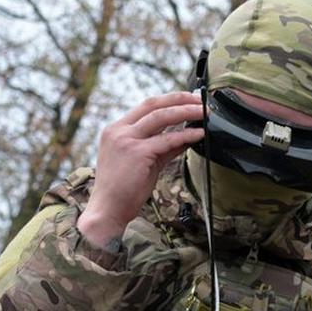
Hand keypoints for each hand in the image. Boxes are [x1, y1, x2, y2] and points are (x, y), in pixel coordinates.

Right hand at [77, 92, 203, 246]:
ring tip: (204, 112)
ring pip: (161, 117)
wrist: (107, 211)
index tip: (187, 99)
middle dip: (180, 99)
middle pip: (154, 105)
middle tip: (200, 100)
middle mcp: (119, 131)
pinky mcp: (138, 154)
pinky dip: (185, 135)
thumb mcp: (142, 163)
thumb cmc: (122, 192)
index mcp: (116, 130)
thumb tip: (183, 138)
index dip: (169, 100)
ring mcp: (127, 140)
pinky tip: (198, 134)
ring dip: (186, 112)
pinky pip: (167, 140)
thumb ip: (161, 148)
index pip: (146, 107)